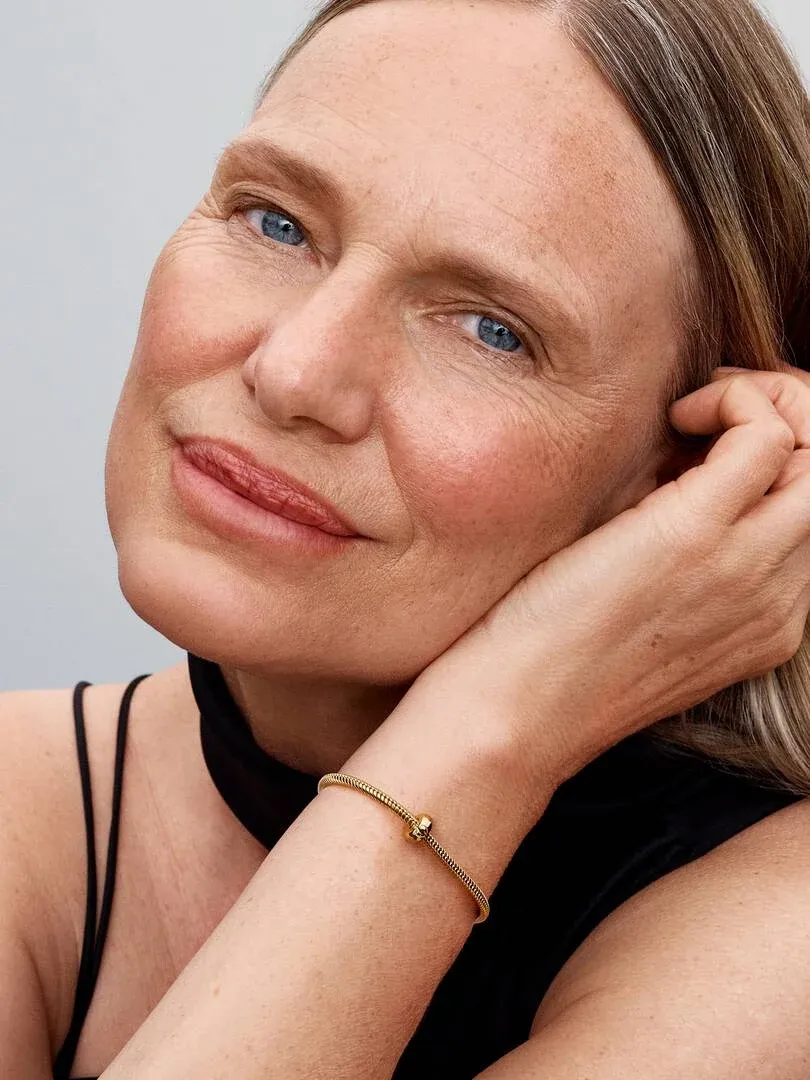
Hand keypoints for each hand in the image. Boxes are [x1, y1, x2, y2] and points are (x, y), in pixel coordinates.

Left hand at [407, 364, 809, 789]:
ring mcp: (746, 568)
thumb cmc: (553, 659)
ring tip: (694, 410)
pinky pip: (767, 434)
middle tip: (711, 410)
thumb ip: (681, 552)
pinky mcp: (696, 535)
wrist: (518, 714)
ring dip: (764, 404)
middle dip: (787, 420)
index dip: (774, 462)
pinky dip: (733, 400)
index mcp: (768, 622)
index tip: (707, 443)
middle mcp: (777, 600)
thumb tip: (676, 467)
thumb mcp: (645, 608)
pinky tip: (677, 416)